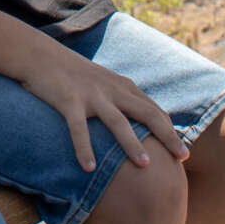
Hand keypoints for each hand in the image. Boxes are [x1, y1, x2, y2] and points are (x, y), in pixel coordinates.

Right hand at [19, 38, 188, 170]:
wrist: (40, 55)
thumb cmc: (73, 74)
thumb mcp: (104, 83)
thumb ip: (122, 100)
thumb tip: (139, 125)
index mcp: (123, 87)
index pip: (154, 111)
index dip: (170, 131)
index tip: (183, 153)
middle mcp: (112, 90)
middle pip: (146, 115)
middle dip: (167, 136)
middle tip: (182, 158)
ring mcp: (91, 95)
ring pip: (117, 122)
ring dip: (132, 144)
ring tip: (146, 166)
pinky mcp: (69, 101)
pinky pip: (78, 128)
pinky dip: (84, 148)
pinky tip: (88, 168)